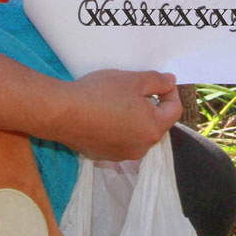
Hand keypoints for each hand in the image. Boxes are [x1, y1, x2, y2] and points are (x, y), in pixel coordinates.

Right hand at [54, 68, 182, 160]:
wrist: (62, 112)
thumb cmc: (100, 94)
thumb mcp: (133, 79)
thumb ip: (158, 81)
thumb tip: (170, 83)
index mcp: (153, 129)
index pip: (174, 109)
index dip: (170, 91)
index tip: (158, 80)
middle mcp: (141, 148)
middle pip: (156, 123)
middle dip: (151, 105)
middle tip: (136, 88)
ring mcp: (121, 154)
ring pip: (137, 133)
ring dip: (134, 117)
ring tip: (118, 100)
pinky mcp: (103, 156)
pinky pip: (118, 139)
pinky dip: (117, 127)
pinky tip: (103, 113)